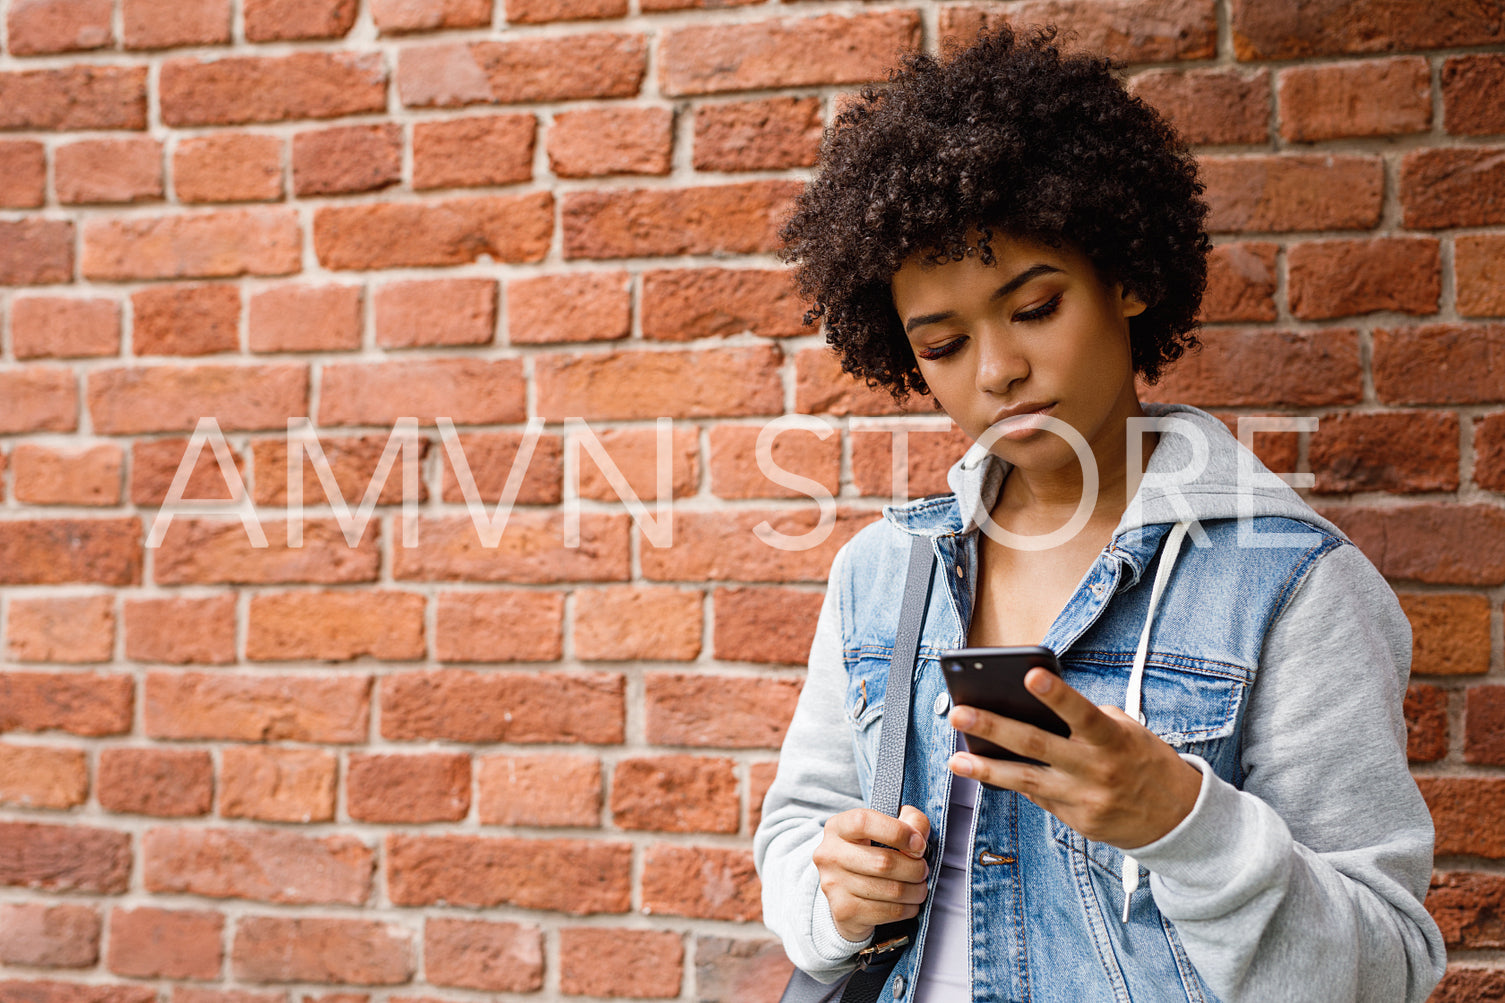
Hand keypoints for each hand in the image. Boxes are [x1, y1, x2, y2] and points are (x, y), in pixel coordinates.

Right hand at [812, 805, 931, 943]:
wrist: (847, 891)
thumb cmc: (873, 851)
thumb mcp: (888, 826)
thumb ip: (910, 821)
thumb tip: (919, 840)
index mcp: (838, 827)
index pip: (864, 822)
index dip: (897, 832)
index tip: (918, 844)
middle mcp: (829, 855)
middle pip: (884, 862)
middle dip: (915, 868)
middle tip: (922, 869)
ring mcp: (834, 885)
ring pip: (892, 890)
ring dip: (916, 890)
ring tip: (919, 887)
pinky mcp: (844, 911)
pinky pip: (890, 912)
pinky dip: (909, 908)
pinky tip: (908, 902)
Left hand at [947, 668, 1201, 849]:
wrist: (1178, 818)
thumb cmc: (1142, 760)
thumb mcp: (1126, 732)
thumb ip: (1083, 721)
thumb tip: (1029, 714)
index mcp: (1114, 739)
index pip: (1083, 713)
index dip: (1057, 695)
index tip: (1030, 674)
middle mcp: (1097, 770)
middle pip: (1038, 746)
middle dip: (995, 729)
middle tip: (959, 714)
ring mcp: (1085, 800)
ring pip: (1027, 782)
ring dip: (987, 770)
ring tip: (956, 760)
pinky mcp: (1078, 822)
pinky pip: (1039, 798)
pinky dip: (1013, 784)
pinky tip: (986, 774)